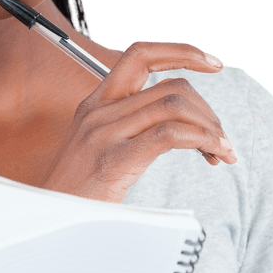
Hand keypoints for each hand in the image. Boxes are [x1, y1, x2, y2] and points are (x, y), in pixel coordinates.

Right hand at [43, 41, 236, 202]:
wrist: (50, 221)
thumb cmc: (78, 191)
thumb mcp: (96, 146)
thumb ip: (127, 125)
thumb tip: (175, 120)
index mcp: (95, 103)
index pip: (140, 56)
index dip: (181, 52)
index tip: (212, 63)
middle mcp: (99, 112)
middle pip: (171, 87)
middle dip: (208, 110)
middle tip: (220, 137)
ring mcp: (104, 134)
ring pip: (175, 106)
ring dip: (210, 127)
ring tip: (222, 150)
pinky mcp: (114, 160)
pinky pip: (170, 135)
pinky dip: (202, 140)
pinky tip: (213, 154)